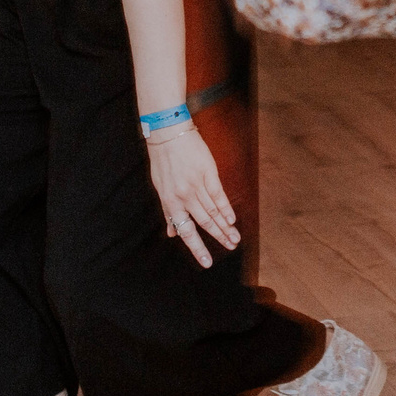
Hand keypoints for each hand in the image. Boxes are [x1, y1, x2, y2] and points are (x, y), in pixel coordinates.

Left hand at [147, 125, 238, 267]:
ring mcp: (196, 184)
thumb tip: (171, 233)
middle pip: (204, 222)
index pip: (186, 230)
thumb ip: (168, 212)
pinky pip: (218, 194)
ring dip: (225, 227)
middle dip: (218, 237)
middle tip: (231, 248)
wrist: (168, 134)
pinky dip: (225, 208)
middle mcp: (183, 196)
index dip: (197, 247)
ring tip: (235, 239)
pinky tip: (232, 219)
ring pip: (213, 211)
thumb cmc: (163, 161)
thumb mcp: (160, 188)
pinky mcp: (207, 172)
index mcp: (170, 202)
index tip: (207, 262)